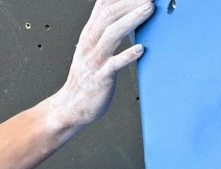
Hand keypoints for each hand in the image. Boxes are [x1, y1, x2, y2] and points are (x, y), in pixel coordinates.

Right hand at [44, 0, 155, 133]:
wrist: (71, 106)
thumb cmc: (86, 77)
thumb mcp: (92, 47)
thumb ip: (104, 29)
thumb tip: (122, 12)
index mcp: (89, 34)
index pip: (102, 5)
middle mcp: (89, 44)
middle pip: (108, 15)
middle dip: (129, 3)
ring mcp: (94, 61)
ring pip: (111, 34)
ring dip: (131, 20)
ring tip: (148, 10)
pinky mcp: (101, 78)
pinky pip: (114, 65)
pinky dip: (127, 55)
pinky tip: (140, 49)